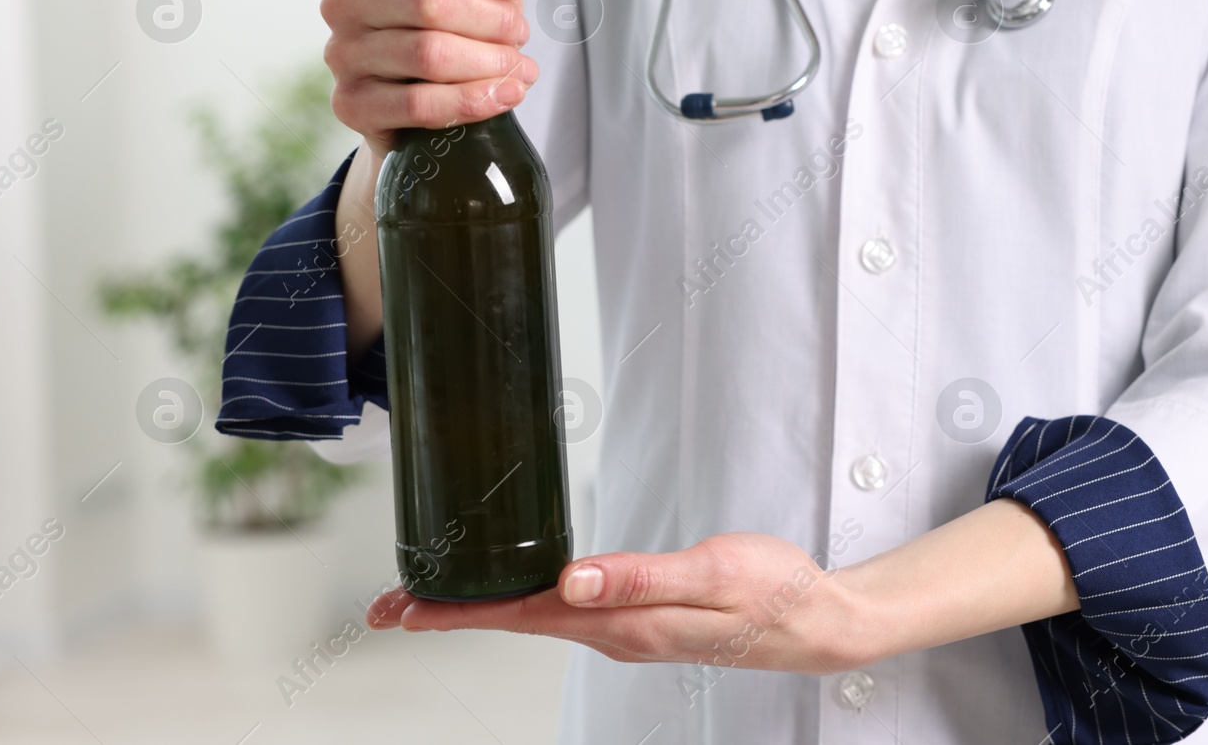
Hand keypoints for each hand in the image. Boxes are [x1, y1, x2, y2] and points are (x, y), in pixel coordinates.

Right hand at [321, 0, 545, 158]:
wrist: (420, 92)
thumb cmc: (454, 21)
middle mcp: (344, 1)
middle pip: (430, 2)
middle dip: (493, 22)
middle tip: (519, 36)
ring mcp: (342, 54)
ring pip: (430, 55)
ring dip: (490, 63)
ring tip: (518, 68)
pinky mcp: (352, 104)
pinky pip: (420, 105)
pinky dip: (473, 101)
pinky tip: (506, 95)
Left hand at [363, 501, 1078, 672]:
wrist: (819, 621)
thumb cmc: (773, 593)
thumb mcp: (711, 575)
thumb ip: (640, 577)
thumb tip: (568, 582)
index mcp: (622, 623)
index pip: (519, 618)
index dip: (456, 614)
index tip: (399, 610)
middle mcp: (615, 632)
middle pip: (515, 623)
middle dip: (449, 614)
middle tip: (388, 605)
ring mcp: (627, 629)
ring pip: (537, 619)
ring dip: (482, 609)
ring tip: (434, 597)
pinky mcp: (642, 616)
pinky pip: (568, 612)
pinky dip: (525, 602)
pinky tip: (518, 591)